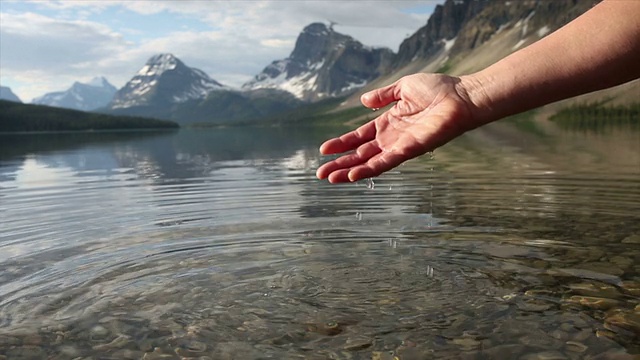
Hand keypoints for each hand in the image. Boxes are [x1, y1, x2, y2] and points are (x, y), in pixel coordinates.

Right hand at [316, 73, 477, 182]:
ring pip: (369, 163)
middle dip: (340, 164)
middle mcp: (392, 138)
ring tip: (330, 179)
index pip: (360, 137)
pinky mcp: (410, 150)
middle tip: (320, 174)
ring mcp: (400, 146)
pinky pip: (386, 162)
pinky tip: (353, 175)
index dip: (342, 143)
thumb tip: (363, 101)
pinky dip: (369, 169)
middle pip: (360, 154)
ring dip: (349, 171)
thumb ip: (383, 95)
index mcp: (389, 123)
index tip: (324, 150)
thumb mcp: (404, 87)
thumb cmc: (439, 90)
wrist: (462, 96)